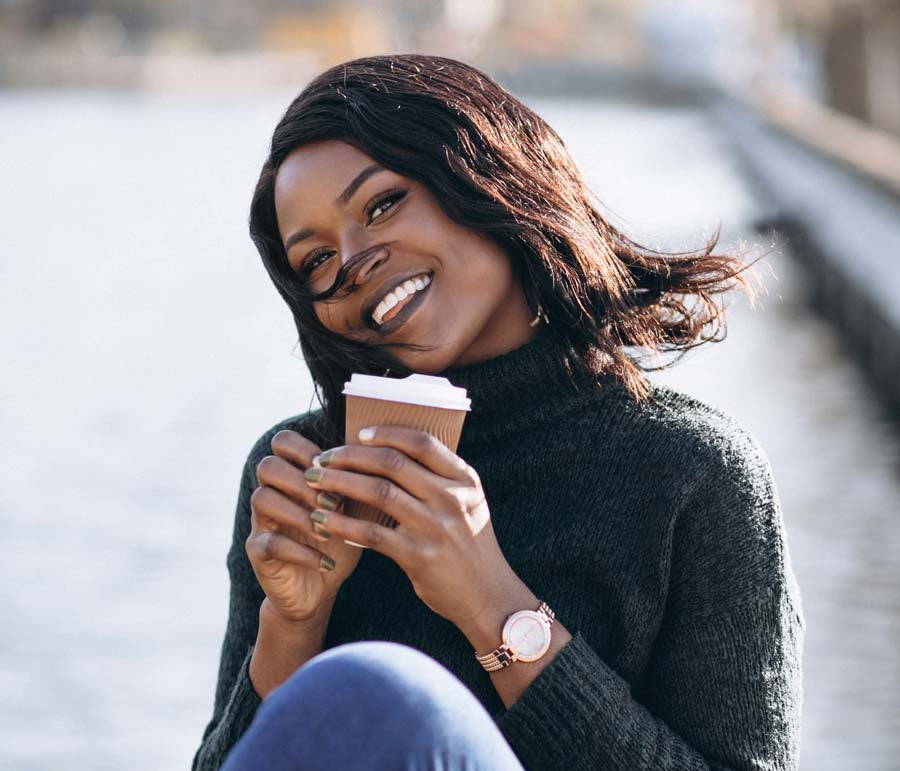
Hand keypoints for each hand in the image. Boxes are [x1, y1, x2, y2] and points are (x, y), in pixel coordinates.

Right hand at [245, 430, 363, 624]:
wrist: (319, 589)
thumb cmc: (340, 540)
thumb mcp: (353, 508)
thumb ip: (358, 482)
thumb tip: (386, 455)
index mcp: (292, 475)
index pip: (283, 441)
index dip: (308, 450)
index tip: (337, 471)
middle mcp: (271, 492)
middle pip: (268, 465)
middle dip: (304, 482)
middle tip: (334, 503)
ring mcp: (260, 522)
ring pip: (262, 498)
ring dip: (300, 513)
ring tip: (328, 531)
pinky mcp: (258, 552)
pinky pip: (271, 543)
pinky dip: (303, 552)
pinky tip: (328, 561)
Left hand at [302, 426, 512, 626]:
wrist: (485, 593)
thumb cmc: (468, 542)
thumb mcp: (467, 503)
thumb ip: (438, 479)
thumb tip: (386, 452)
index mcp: (463, 478)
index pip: (421, 443)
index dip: (386, 434)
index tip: (357, 434)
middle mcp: (452, 498)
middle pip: (392, 463)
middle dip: (351, 456)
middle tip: (323, 458)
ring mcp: (435, 527)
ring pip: (378, 492)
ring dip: (340, 483)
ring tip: (314, 482)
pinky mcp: (418, 556)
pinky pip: (371, 533)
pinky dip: (343, 523)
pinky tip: (322, 520)